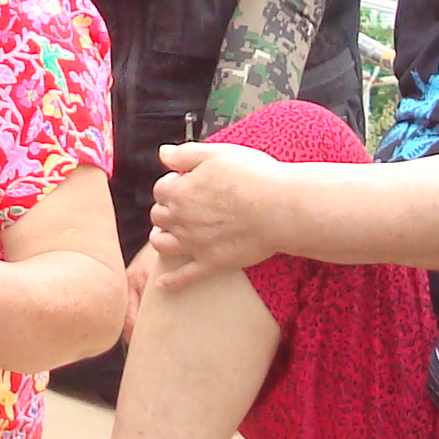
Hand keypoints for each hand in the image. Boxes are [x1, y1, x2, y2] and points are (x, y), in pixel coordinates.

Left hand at [145, 139, 297, 286]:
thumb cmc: (254, 177)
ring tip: (165, 237)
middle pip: (159, 216)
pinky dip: (170, 282)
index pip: (160, 189)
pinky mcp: (211, 263)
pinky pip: (184, 277)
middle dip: (166, 211)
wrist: (279, 208)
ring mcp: (194, 244)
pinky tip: (163, 285)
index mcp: (181, 191)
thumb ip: (186, 154)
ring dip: (161, 240)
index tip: (182, 183)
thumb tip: (163, 153)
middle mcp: (181, 219)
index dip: (171, 185)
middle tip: (179, 208)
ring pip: (163, 246)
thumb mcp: (217, 154)